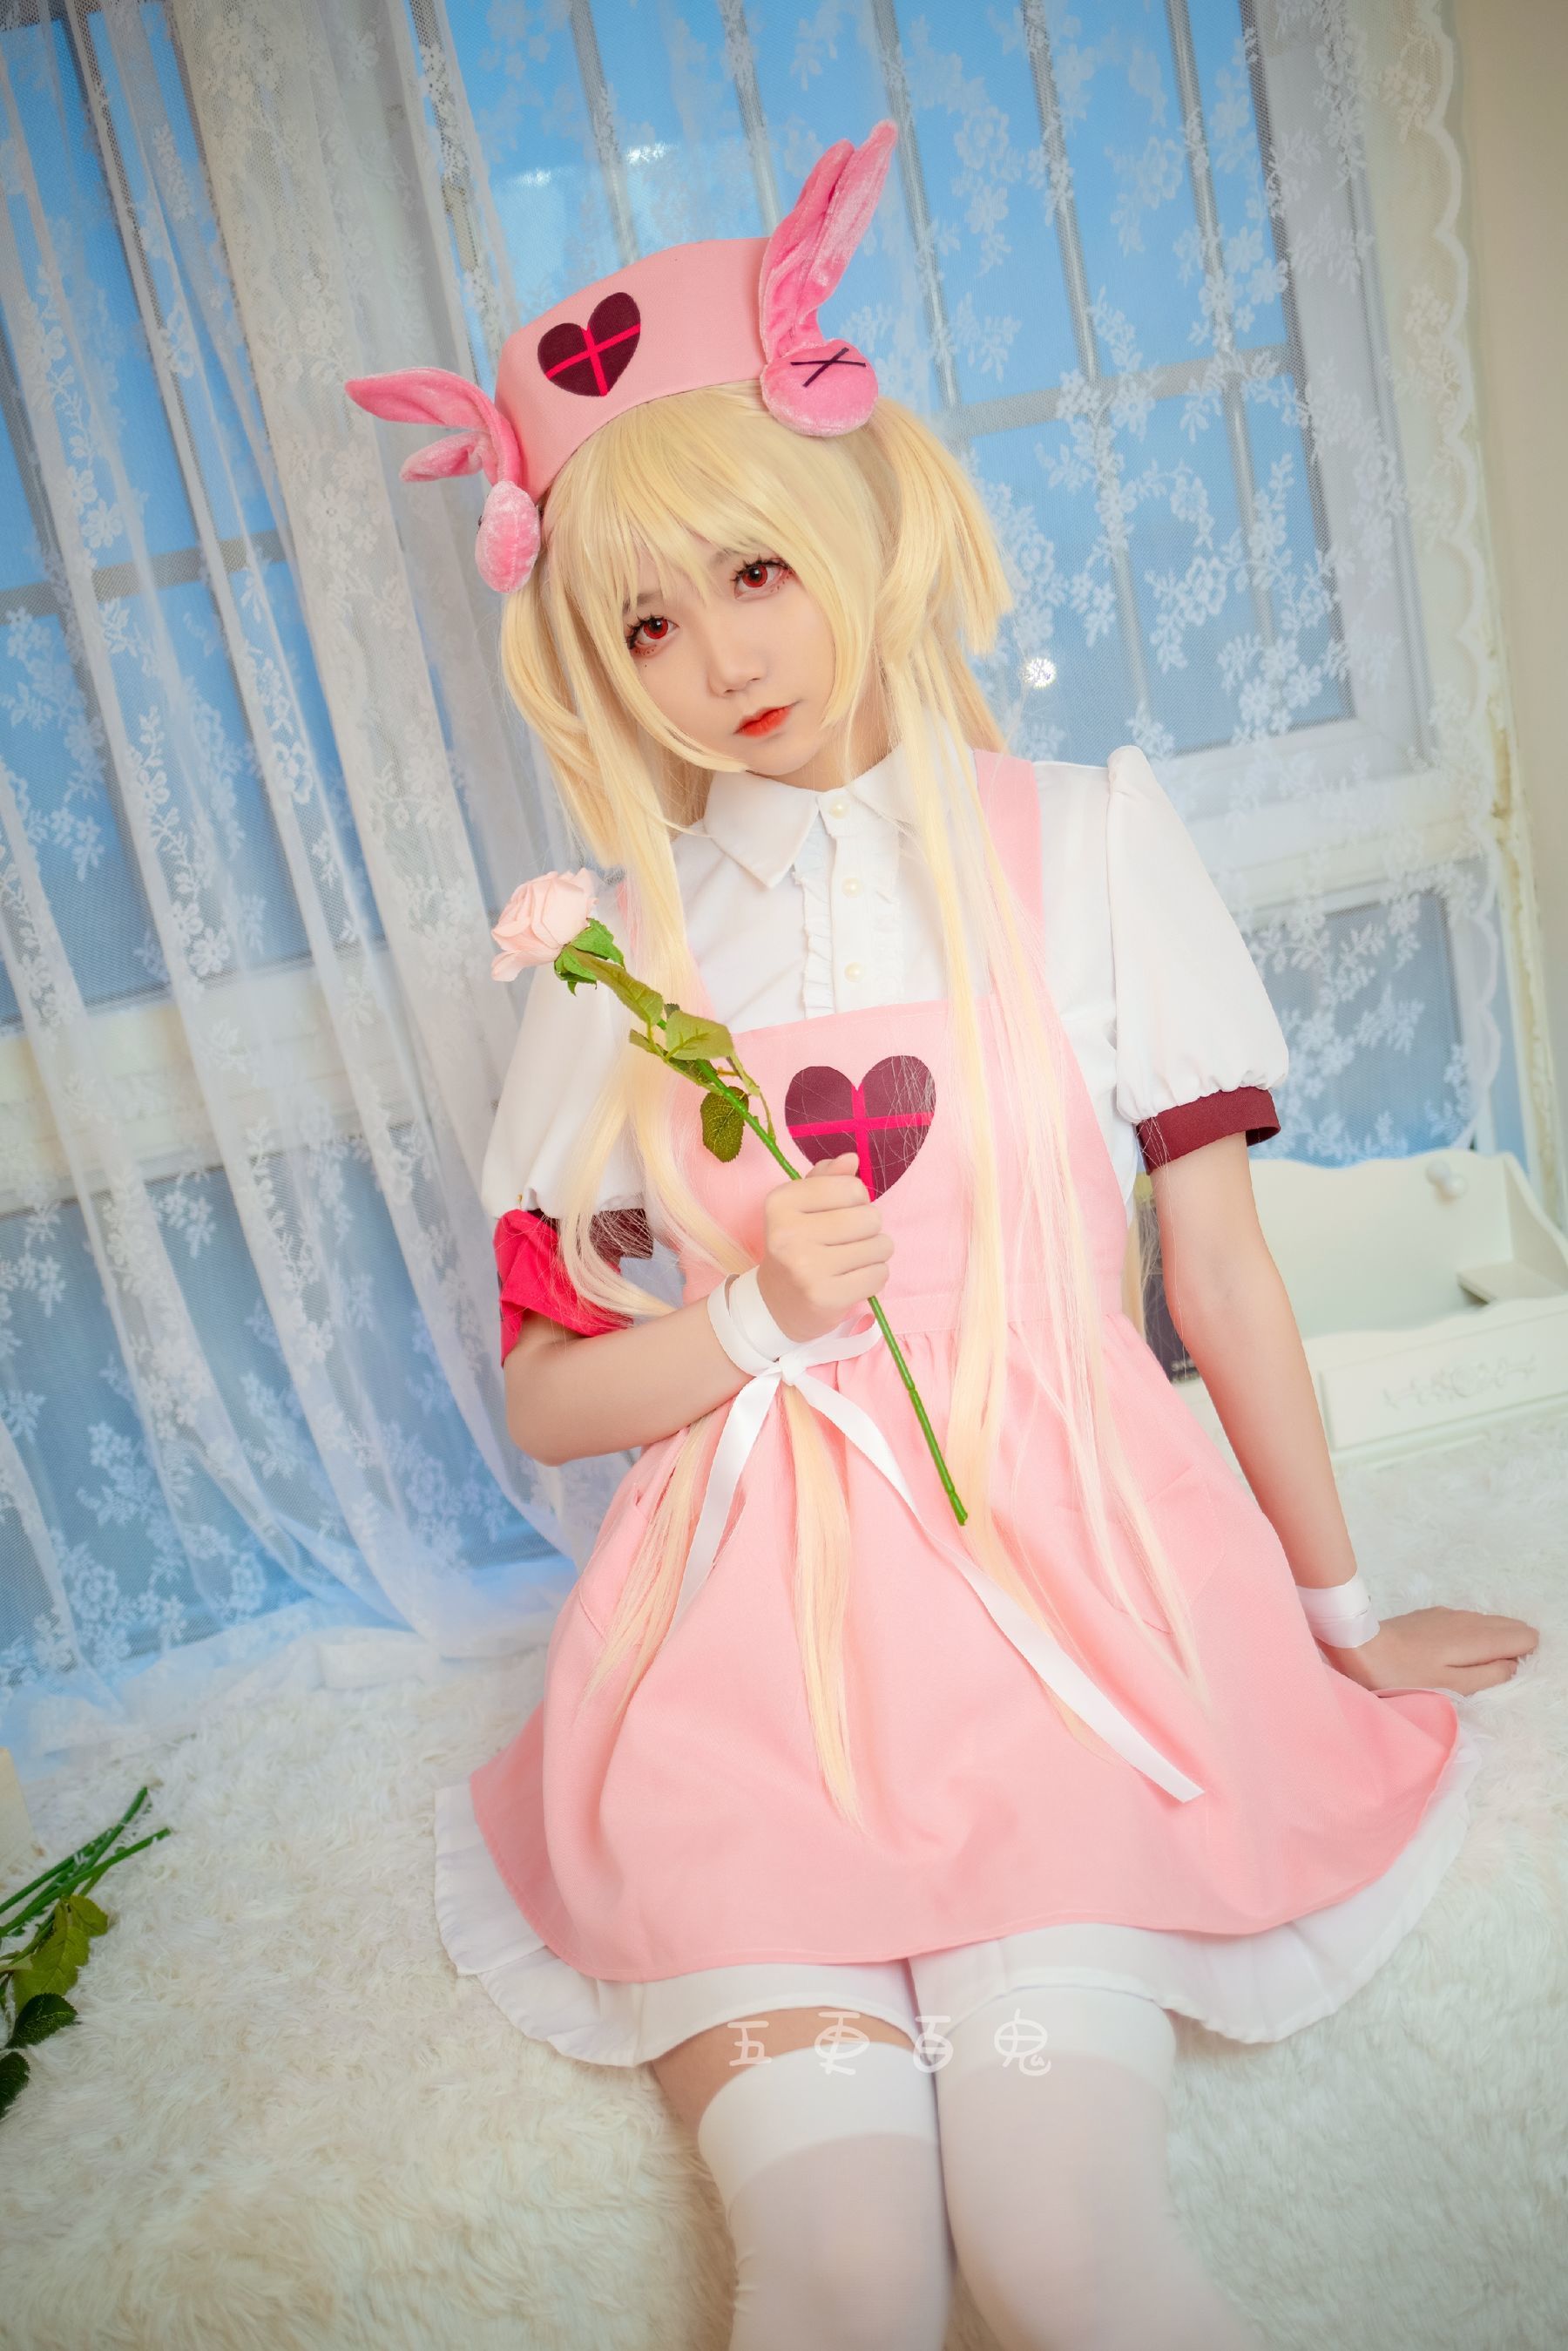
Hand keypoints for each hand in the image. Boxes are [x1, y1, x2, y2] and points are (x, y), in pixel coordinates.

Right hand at [756, 1150, 893, 1343]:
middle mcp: (789, 1233)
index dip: (857, 1200)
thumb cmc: (797, 1244)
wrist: (777, 1302)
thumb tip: (852, 1159)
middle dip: (869, 1229)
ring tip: (852, 1260)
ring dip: (874, 1253)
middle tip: (848, 1241)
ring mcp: (806, 1268)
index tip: (839, 1213)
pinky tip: (853, 1278)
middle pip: (870, 1218)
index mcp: (781, 1202)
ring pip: (879, 1247)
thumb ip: (827, 1178)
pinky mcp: (825, 1297)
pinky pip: (879, 1275)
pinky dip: (874, 1275)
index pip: (852, 1188)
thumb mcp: (802, 1205)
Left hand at [1320, 1605, 1537, 1694]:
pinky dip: (1471, 1636)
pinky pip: (1467, 1623)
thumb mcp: (1452, 1685)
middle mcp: (1469, 1619)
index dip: (1522, 1656)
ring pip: (1488, 1623)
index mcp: (1477, 1637)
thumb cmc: (1405, 1675)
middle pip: (1510, 1627)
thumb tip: (1512, 1664)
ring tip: (1469, 1667)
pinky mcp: (1433, 1615)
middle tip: (1487, 1674)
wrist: (1361, 1646)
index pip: (1524, 1635)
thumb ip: (1489, 1675)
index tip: (1500, 1673)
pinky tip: (1453, 1654)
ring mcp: (1450, 1613)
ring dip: (1490, 1642)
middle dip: (1510, 1648)